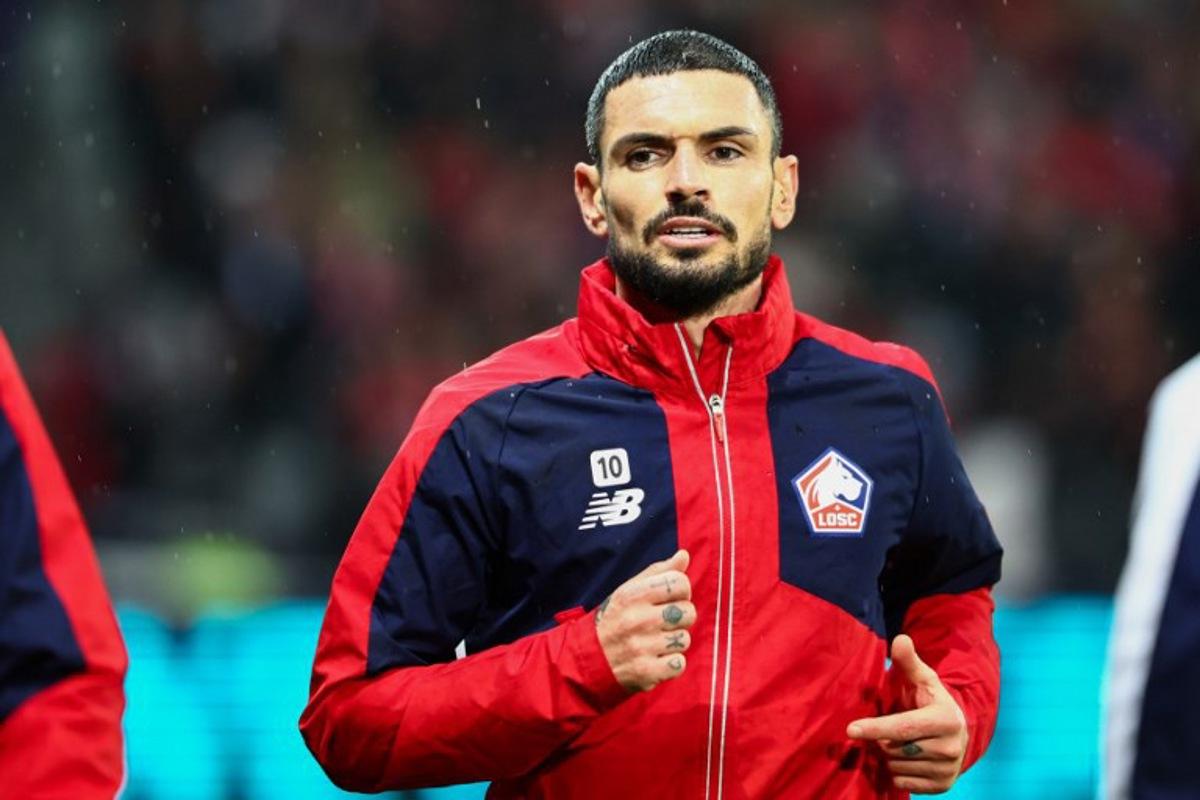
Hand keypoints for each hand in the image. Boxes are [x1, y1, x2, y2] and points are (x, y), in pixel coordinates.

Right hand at [593, 549, 695, 691]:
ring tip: (654, 642)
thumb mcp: (629, 590)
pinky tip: (655, 659)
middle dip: (680, 618)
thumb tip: (684, 555)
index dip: (681, 591)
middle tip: (662, 623)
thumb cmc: (615, 619)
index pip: (680, 582)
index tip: (669, 599)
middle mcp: (636, 620)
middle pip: (688, 612)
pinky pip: (680, 664)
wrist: (588, 659)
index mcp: (632, 595)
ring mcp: (641, 647)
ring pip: (685, 639)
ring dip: (674, 642)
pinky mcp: (645, 672)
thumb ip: (658, 572)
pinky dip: (671, 664)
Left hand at [846, 634, 967, 793]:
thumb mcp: (922, 679)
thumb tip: (899, 639)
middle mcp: (950, 747)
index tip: (850, 729)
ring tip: (898, 742)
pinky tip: (904, 758)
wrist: (957, 731)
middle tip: (885, 728)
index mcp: (945, 720)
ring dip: (888, 756)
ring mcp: (948, 770)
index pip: (902, 727)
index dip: (875, 728)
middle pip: (894, 749)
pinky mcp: (943, 786)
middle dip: (882, 739)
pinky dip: (897, 773)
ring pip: (896, 767)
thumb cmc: (930, 700)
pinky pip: (904, 784)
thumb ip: (908, 661)